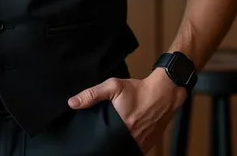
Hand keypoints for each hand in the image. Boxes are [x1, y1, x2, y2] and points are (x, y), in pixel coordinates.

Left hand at [67, 69, 186, 153]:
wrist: (164, 93)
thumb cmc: (138, 90)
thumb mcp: (113, 86)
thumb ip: (92, 94)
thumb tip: (72, 103)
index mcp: (122, 127)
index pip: (103, 141)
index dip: (96, 140)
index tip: (90, 136)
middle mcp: (132, 139)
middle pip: (113, 146)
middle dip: (106, 141)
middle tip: (102, 133)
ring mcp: (142, 144)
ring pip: (124, 148)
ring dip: (117, 144)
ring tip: (111, 135)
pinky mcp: (148, 145)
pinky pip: (134, 149)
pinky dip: (128, 144)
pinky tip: (123, 136)